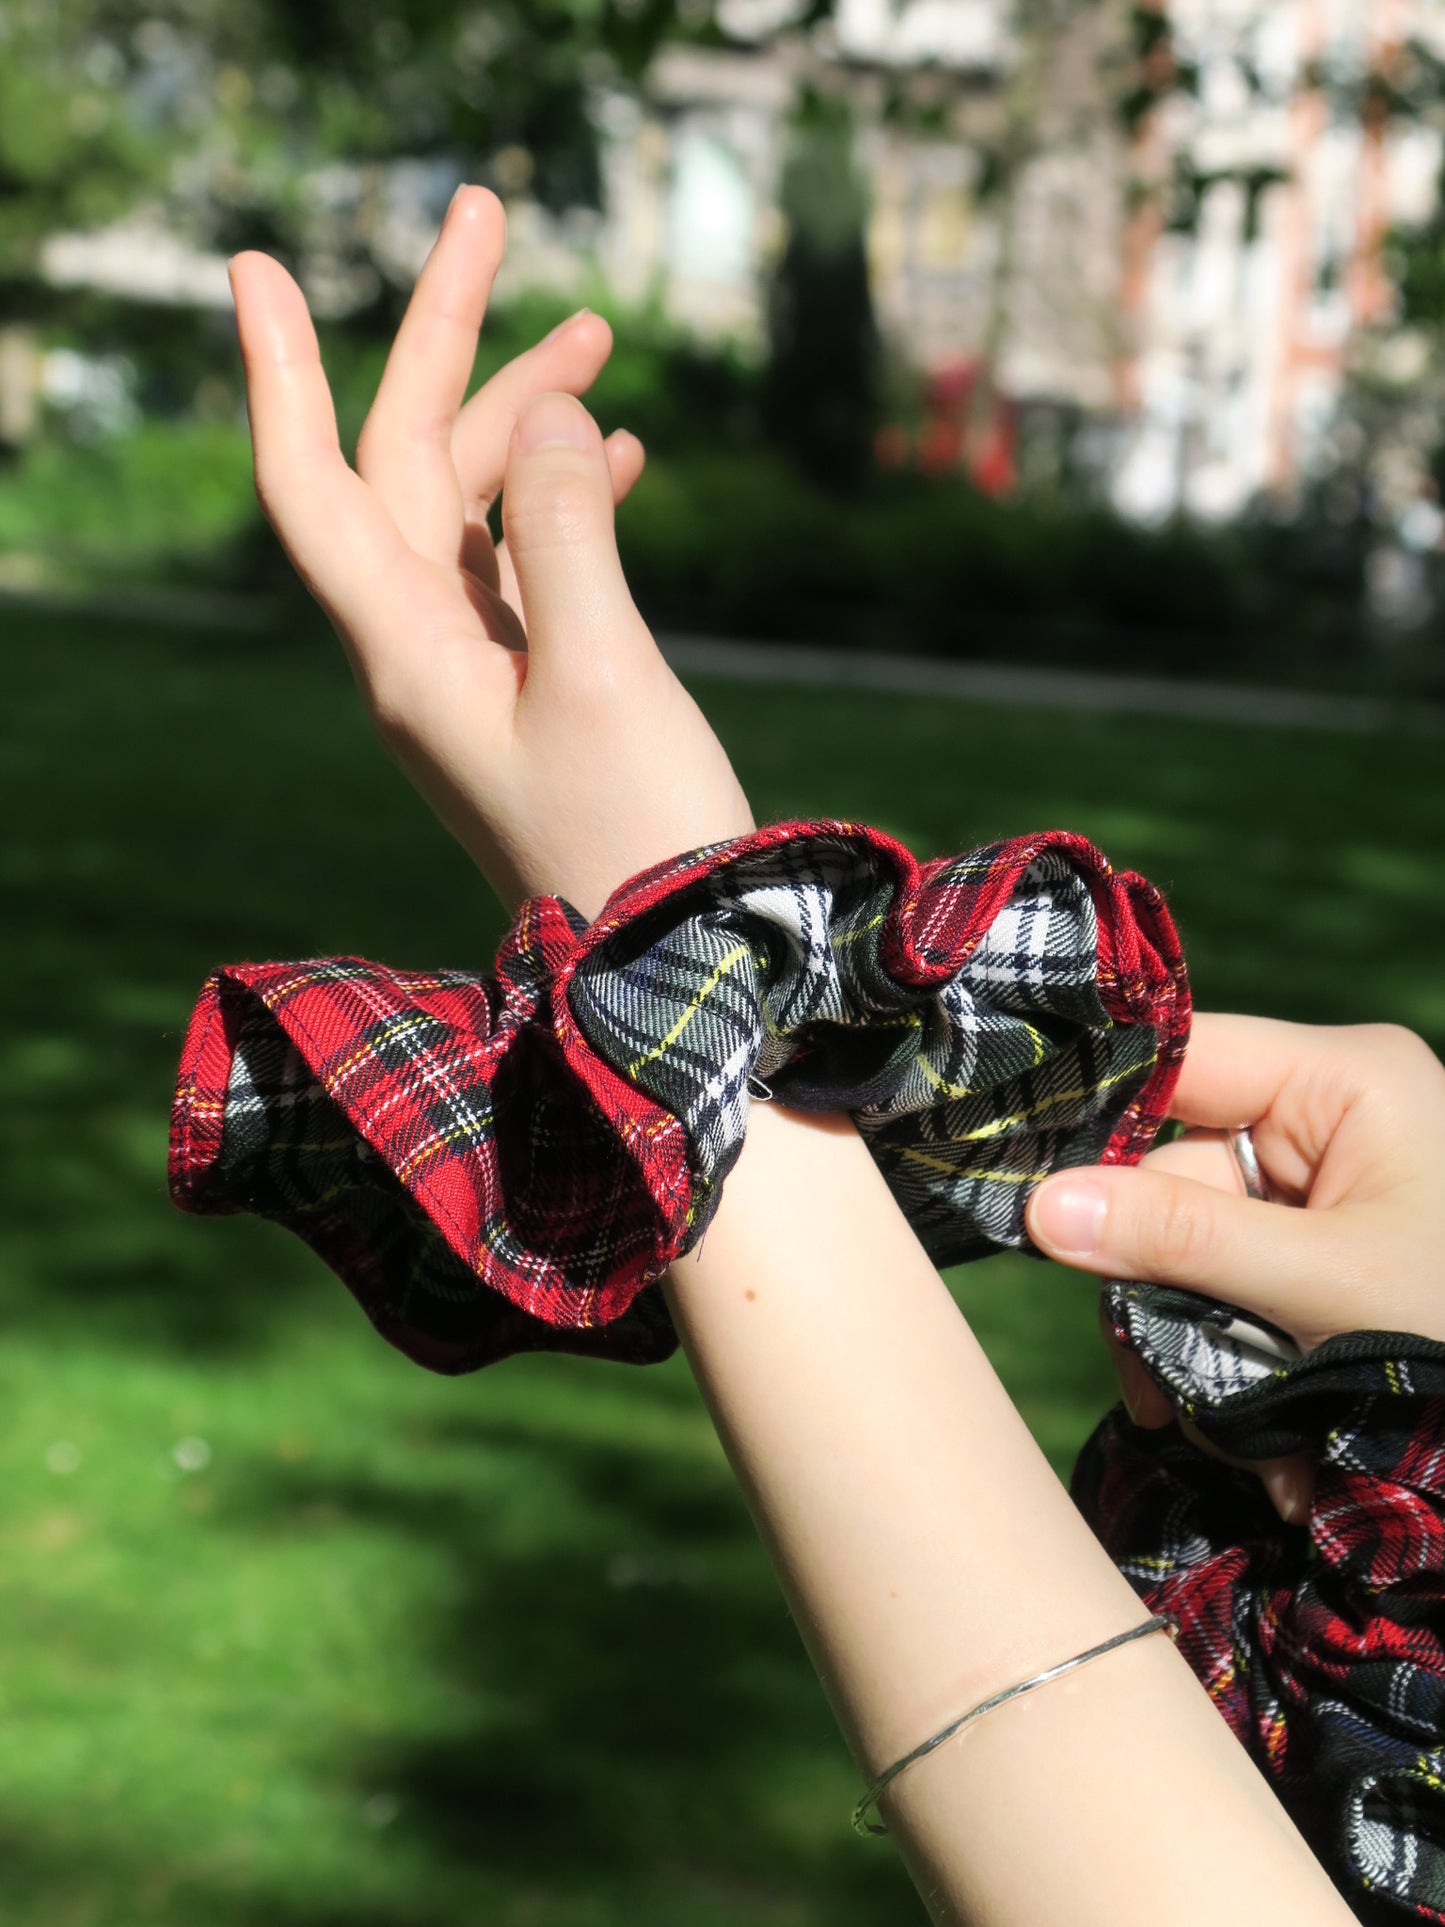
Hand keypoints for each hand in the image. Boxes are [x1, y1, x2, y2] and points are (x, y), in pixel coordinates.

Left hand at [229, 185, 753, 918]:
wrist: (674, 975)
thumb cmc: (638, 841)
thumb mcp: (607, 677)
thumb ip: (570, 532)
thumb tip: (558, 413)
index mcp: (407, 653)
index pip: (313, 487)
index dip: (277, 372)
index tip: (258, 265)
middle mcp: (421, 653)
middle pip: (405, 463)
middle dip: (445, 341)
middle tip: (485, 212)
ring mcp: (477, 673)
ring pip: (475, 508)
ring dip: (527, 416)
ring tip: (601, 333)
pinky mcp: (533, 693)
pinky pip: (528, 566)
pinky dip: (569, 501)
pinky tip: (628, 459)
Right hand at [1024, 1014, 1444, 1520]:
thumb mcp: (1325, 1286)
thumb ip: (1181, 1237)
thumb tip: (1039, 1209)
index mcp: (1342, 1077)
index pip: (1179, 1060)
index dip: (1099, 1121)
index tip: (1036, 1197)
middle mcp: (1323, 1113)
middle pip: (1171, 1169)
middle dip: (1163, 1282)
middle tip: (1159, 1384)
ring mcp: (1319, 1183)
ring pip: (1188, 1241)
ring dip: (1193, 1342)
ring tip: (1226, 1431)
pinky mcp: (1314, 1248)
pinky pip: (1226, 1282)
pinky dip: (1226, 1360)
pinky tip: (1261, 1440)